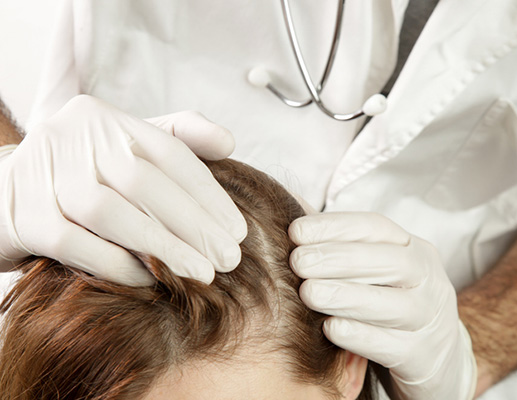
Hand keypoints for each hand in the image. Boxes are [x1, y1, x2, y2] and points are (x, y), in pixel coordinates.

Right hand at [0, 95, 246, 284]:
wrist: (5, 194)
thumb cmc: (83, 174)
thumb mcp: (127, 148)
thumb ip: (178, 138)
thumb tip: (228, 142)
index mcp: (106, 119)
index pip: (170, 151)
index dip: (209, 194)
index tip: (237, 230)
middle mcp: (73, 137)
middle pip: (145, 181)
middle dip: (193, 224)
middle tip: (227, 259)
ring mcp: (42, 174)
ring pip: (111, 212)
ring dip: (162, 247)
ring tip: (200, 273)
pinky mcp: (21, 214)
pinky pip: (75, 243)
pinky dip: (117, 263)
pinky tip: (150, 278)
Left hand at [289, 212, 476, 399]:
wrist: (438, 361)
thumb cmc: (391, 306)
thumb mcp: (377, 274)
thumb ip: (342, 249)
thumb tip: (292, 221)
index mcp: (416, 250)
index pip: (377, 228)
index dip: (336, 226)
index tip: (296, 230)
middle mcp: (430, 281)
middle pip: (390, 262)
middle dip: (339, 258)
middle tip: (298, 261)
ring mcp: (431, 320)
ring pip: (393, 305)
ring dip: (346, 295)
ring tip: (308, 292)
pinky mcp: (424, 357)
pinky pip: (391, 346)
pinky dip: (359, 335)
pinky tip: (329, 328)